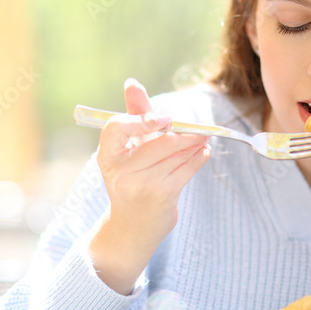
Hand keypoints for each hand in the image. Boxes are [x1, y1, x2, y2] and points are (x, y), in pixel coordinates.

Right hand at [89, 78, 209, 293]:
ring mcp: (141, 184)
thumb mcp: (127, 150)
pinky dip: (199, 157)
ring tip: (203, 138)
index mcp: (107, 155)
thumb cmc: (130, 180)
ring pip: (177, 153)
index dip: (141, 118)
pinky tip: (203, 152)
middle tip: (200, 127)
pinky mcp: (161, 196)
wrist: (132, 227)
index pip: (117, 127)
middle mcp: (120, 170)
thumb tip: (132, 82)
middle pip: (160, 140)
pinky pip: (187, 168)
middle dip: (184, 132)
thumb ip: (134, 115)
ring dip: (195, 143)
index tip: (163, 119)